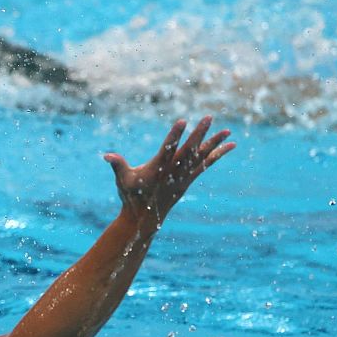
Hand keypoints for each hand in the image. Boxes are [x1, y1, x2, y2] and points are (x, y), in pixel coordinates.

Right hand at [104, 116, 233, 223]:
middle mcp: (172, 173)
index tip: (183, 121)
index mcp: (156, 170)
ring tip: (227, 130)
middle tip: (209, 117)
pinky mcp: (188, 180)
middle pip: (188, 151)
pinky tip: (229, 145)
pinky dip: (217, 155)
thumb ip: (117, 165)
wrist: (144, 218)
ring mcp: (183, 178)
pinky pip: (205, 165)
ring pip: (201, 157)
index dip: (175, 135)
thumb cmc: (131, 196)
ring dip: (214, 143)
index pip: (167, 150)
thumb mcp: (122, 180)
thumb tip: (106, 155)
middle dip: (199, 134)